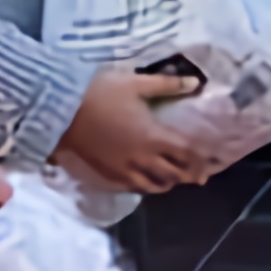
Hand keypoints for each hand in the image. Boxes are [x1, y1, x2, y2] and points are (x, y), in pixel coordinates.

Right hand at [54, 68, 208, 192]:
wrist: (59, 109)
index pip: (187, 154)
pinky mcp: (107, 174)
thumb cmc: (99, 91)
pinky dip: (145, 185)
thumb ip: (167, 85)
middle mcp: (143, 158)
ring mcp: (124, 170)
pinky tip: (145, 180)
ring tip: (173, 178)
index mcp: (154, 137)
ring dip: (168, 182)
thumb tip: (195, 83)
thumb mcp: (135, 83)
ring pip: (154, 185)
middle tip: (197, 174)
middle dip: (189, 175)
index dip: (202, 160)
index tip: (211, 162)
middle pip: (174, 174)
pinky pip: (132, 187)